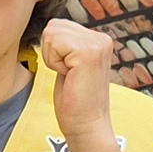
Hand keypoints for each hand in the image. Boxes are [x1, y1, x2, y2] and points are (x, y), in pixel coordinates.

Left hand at [39, 17, 119, 149]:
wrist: (87, 126)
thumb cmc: (75, 101)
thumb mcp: (69, 64)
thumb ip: (65, 45)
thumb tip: (50, 28)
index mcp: (98, 39)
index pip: (58, 25)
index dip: (53, 50)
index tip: (68, 71)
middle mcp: (101, 38)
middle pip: (53, 26)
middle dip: (51, 52)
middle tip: (68, 74)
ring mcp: (97, 44)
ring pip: (52, 33)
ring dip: (52, 58)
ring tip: (69, 76)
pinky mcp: (88, 53)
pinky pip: (54, 44)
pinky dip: (54, 63)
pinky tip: (69, 77)